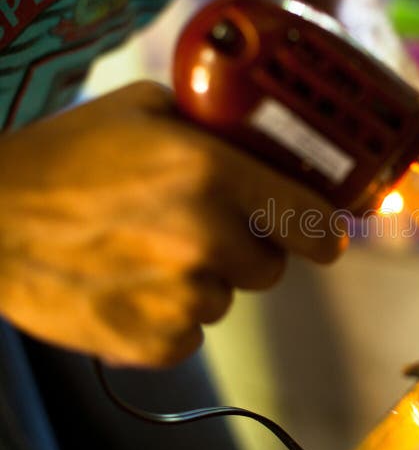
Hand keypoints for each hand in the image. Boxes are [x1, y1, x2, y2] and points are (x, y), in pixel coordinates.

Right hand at [0, 82, 344, 366]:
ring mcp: (180, 297)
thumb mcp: (144, 108)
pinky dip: (170, 316)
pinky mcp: (152, 341)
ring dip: (203, 281)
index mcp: (215, 174)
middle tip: (203, 230)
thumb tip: (264, 139)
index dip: (322, 233)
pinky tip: (130, 284)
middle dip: (248, 250)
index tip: (322, 237)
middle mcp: (207, 238)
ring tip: (149, 253)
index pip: (314, 223)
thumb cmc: (64, 158)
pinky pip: (190, 333)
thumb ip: (214, 124)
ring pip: (227, 300)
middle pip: (271, 267)